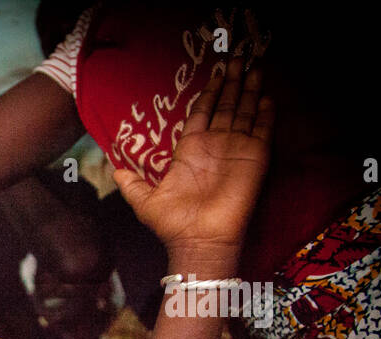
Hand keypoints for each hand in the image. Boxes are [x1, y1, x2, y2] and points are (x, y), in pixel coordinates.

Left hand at [113, 57, 273, 267]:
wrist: (198, 240)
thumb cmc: (172, 223)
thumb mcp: (143, 200)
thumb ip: (131, 183)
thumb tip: (115, 169)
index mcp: (190, 150)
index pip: (202, 112)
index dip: (208, 92)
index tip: (214, 73)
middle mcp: (215, 146)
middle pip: (225, 106)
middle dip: (231, 82)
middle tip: (235, 57)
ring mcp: (236, 150)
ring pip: (245, 112)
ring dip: (249, 90)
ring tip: (253, 66)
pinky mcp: (254, 159)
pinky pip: (262, 131)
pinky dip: (265, 114)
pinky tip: (266, 97)